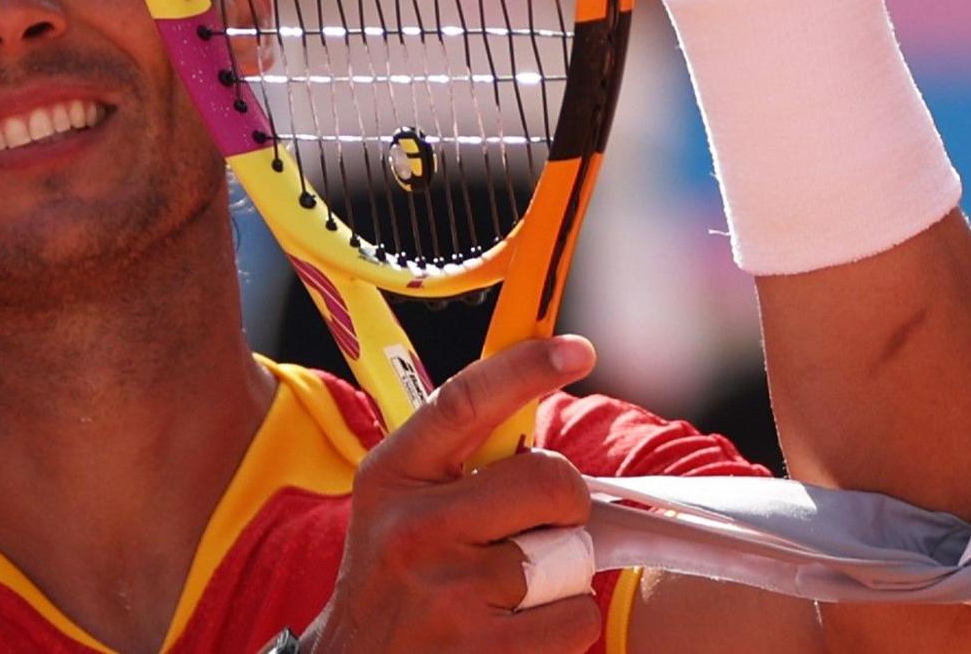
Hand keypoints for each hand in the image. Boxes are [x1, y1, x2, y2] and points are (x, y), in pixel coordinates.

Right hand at [303, 337, 601, 653]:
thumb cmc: (394, 578)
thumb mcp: (397, 505)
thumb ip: (457, 461)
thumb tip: (537, 402)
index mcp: (394, 475)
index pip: (465, 401)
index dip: (526, 367)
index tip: (576, 348)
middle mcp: (414, 528)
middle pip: (547, 480)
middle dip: (566, 501)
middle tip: (545, 522)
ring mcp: (448, 592)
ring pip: (569, 557)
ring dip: (559, 573)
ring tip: (508, 590)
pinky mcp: (481, 650)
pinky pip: (575, 618)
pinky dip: (564, 624)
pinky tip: (517, 629)